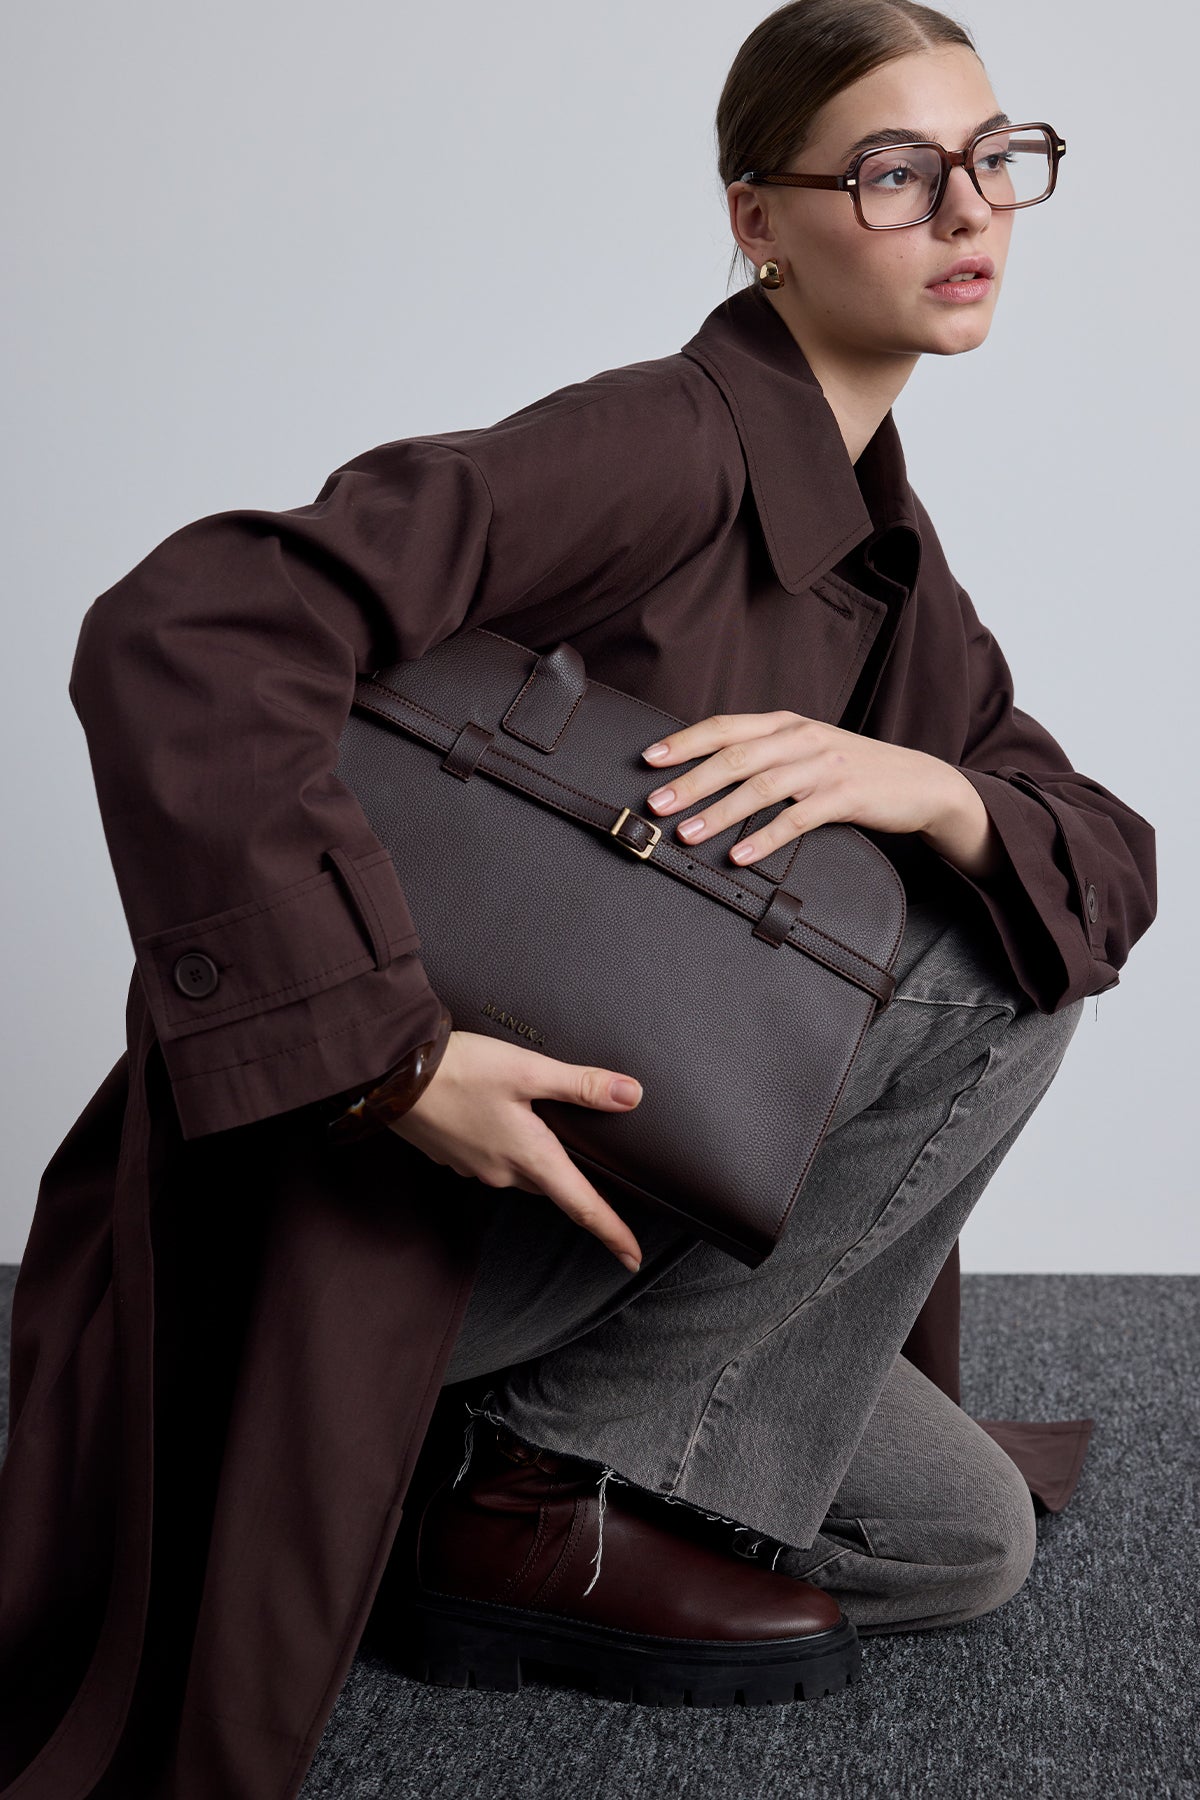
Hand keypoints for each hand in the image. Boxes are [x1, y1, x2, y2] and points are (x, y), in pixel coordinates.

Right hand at [386, 1029, 645, 1271]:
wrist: (391, 1075)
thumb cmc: (460, 1070)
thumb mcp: (528, 1070)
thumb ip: (580, 1085)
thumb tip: (630, 1095)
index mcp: (530, 1156)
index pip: (582, 1206)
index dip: (613, 1233)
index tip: (633, 1257)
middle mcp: (503, 1172)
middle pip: (552, 1188)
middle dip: (574, 1189)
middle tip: (601, 1185)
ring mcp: (475, 1167)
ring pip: (521, 1173)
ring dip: (538, 1162)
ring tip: (548, 1138)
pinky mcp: (454, 1155)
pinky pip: (492, 1160)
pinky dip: (506, 1148)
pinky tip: (503, 1121)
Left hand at [639, 712, 976, 865]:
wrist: (920, 781)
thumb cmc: (852, 768)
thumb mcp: (806, 749)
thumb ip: (765, 752)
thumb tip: (707, 770)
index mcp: (785, 723)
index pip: (725, 727)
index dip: (684, 742)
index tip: (648, 759)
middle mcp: (801, 738)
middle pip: (734, 757)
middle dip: (689, 781)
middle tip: (656, 804)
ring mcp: (824, 766)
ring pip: (760, 786)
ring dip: (718, 812)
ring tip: (686, 834)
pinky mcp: (844, 796)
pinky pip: (796, 818)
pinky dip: (764, 838)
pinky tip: (740, 855)